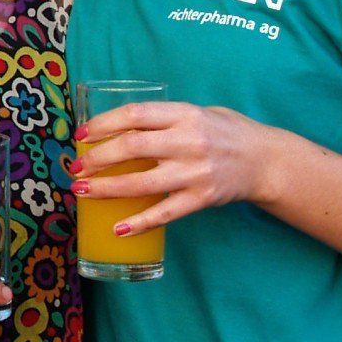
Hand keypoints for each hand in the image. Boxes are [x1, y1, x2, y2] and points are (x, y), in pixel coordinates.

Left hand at [71, 101, 279, 235]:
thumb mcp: (199, 113)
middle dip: (97, 158)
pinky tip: (117, 228)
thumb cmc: (226, 132)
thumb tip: (115, 126)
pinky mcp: (202, 199)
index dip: (103, 124)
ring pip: (141, 183)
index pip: (135, 115)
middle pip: (132, 148)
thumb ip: (163, 118)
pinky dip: (139, 222)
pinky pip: (164, 213)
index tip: (81, 135)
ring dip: (106, 188)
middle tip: (76, 167)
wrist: (266, 160)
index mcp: (185, 114)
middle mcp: (189, 142)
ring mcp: (195, 172)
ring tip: (81, 191)